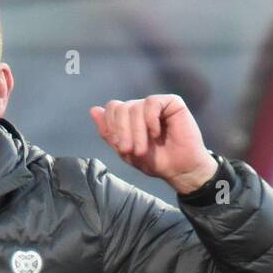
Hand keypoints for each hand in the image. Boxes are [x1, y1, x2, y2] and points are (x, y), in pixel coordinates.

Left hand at [90, 95, 216, 193]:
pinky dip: (150, 120)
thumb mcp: (125, 151)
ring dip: (136, 132)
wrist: (179, 170)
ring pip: (135, 107)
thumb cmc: (155, 161)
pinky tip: (156, 133)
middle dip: (122, 132)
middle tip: (129, 151)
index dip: (112, 126)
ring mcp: (156, 104)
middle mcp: (142, 107)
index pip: (112, 108)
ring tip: (142, 149)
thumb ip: (108, 132)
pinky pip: (152, 103)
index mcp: (130, 117)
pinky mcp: (172, 103)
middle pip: (121, 107)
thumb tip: (93, 109)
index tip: (120, 147)